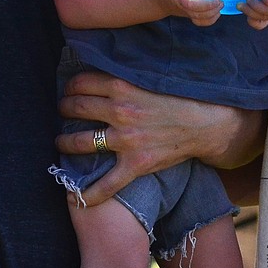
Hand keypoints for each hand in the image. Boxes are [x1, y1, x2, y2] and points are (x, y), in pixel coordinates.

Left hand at [56, 69, 260, 205]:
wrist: (206, 124)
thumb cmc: (178, 98)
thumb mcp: (150, 78)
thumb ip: (125, 76)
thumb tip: (101, 69)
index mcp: (123, 86)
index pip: (81, 83)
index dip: (70, 87)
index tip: (68, 91)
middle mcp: (120, 112)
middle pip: (76, 109)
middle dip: (63, 110)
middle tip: (61, 113)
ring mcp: (126, 140)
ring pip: (82, 143)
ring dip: (65, 144)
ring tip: (61, 143)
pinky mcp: (136, 164)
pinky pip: (107, 183)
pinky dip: (90, 193)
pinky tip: (77, 198)